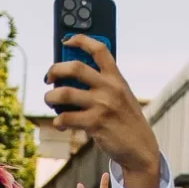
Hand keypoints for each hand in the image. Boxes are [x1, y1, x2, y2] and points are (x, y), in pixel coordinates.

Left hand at [43, 36, 160, 187]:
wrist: (140, 147)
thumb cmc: (124, 120)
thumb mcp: (120, 96)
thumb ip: (102, 84)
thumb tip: (69, 77)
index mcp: (117, 77)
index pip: (100, 49)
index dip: (81, 40)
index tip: (66, 41)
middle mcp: (110, 88)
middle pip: (75, 67)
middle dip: (55, 70)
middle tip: (48, 78)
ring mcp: (103, 105)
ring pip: (64, 93)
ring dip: (50, 97)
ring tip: (50, 101)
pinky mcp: (95, 124)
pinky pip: (65, 118)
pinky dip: (58, 121)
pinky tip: (61, 124)